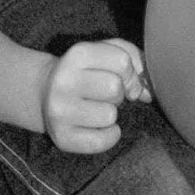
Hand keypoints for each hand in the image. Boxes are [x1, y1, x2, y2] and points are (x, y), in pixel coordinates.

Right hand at [39, 38, 151, 153]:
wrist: (45, 92)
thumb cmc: (86, 70)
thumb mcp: (106, 52)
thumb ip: (133, 59)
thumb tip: (149, 91)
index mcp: (78, 53)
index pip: (122, 61)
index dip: (131, 73)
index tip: (125, 79)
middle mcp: (64, 81)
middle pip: (115, 89)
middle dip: (120, 93)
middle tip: (108, 95)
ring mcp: (59, 110)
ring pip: (109, 115)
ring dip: (111, 114)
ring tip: (98, 108)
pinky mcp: (61, 137)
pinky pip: (101, 142)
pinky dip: (109, 136)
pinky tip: (100, 127)